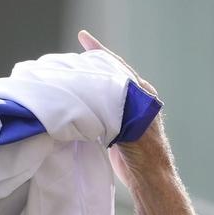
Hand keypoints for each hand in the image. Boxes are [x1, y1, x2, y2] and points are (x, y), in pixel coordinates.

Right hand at [76, 30, 173, 186]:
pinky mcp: (116, 127)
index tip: (83, 37)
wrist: (147, 177)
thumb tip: (102, 87)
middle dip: (89, 66)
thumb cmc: (145, 151)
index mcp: (142, 94)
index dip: (100, 52)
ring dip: (85, 84)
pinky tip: (73, 98)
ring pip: (101, 92)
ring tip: (65, 74)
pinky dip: (85, 101)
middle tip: (67, 58)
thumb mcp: (132, 121)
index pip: (117, 66)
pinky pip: (98, 107)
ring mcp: (124, 114)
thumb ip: (121, 103)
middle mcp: (134, 100)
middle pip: (107, 76)